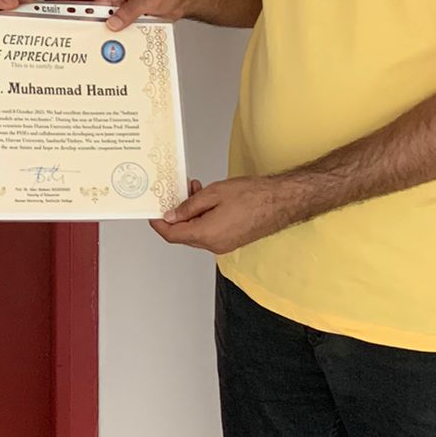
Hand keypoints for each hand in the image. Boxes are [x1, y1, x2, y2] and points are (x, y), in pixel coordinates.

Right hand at [95, 0, 200, 33]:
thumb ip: (129, 11)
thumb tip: (113, 22)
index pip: (97, 6)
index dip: (92, 20)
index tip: (90, 32)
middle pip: (105, 19)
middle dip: (107, 31)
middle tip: (108, 43)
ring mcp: (129, 10)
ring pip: (118, 27)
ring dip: (122, 36)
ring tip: (124, 44)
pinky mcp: (137, 19)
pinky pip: (130, 30)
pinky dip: (132, 37)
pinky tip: (135, 42)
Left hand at [152, 174, 318, 253]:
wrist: (282, 202)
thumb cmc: (254, 196)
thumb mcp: (214, 194)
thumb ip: (189, 206)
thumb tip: (172, 215)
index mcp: (206, 234)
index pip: (172, 235)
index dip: (159, 223)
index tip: (154, 212)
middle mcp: (214, 245)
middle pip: (184, 234)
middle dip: (177, 214)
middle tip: (178, 192)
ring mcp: (224, 245)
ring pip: (197, 232)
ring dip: (191, 214)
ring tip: (196, 191)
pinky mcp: (232, 240)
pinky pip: (209, 232)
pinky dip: (203, 218)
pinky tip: (208, 201)